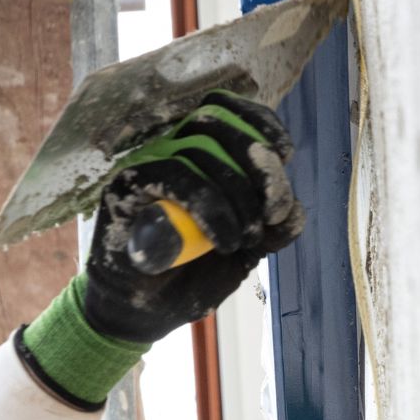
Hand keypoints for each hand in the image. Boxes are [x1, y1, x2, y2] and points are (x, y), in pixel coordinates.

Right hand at [87, 91, 303, 340]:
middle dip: (259, 166)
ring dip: (238, 193)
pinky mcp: (127, 184)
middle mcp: (171, 147)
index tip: (286, 153)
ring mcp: (146, 161)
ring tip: (247, 238)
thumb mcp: (247, 248)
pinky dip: (209, 206)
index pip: (228, 108)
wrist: (150, 311)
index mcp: (200, 151)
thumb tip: (292, 209)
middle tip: (272, 212)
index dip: (260, 122)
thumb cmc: (194, 272)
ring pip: (200, 147)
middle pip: (218, 121)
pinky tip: (224, 240)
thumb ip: (272, 226)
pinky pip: (174, 174)